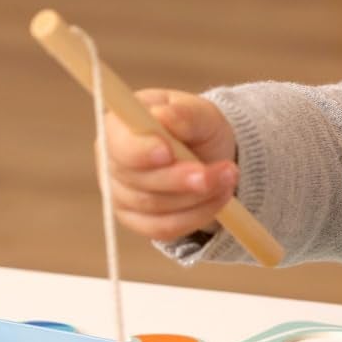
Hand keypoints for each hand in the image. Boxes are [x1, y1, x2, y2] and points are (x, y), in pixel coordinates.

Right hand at [101, 90, 238, 241]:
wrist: (209, 155)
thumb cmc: (197, 128)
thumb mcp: (199, 113)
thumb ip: (183, 114)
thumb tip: (164, 116)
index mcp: (117, 129)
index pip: (119, 146)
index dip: (140, 151)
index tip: (167, 151)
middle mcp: (112, 164)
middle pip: (138, 181)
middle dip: (181, 179)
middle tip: (223, 169)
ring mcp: (122, 196)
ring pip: (156, 207)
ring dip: (199, 196)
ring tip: (229, 176)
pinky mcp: (139, 222)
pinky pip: (165, 228)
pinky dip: (197, 215)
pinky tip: (221, 197)